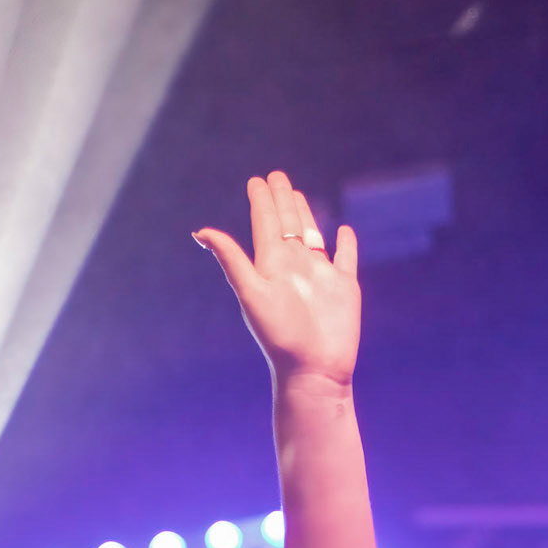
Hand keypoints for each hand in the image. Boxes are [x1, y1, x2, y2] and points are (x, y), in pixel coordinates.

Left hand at [194, 171, 359, 391]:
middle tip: (276, 177)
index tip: (256, 181)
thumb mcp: (251, 292)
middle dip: (282, 201)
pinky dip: (346, 244)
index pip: (265, 225)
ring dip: (305, 215)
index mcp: (271, 266)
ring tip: (297, 196)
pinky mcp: (345, 288)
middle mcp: (295, 268)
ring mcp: (321, 277)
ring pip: (312, 236)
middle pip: (287, 225)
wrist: (313, 370)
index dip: (261, 202)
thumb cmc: (280, 336)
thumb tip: (201, 231)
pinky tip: (344, 231)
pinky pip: (345, 259)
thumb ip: (231, 260)